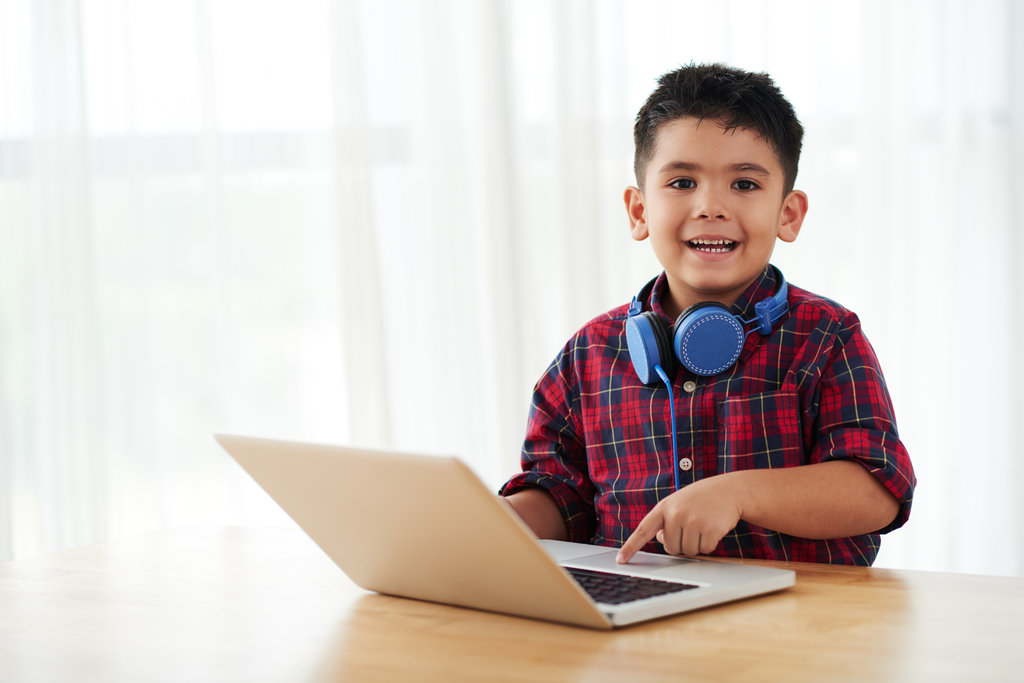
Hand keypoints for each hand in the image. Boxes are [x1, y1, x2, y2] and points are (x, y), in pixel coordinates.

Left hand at [616, 474, 743, 563]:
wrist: (730, 490)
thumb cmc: (701, 499)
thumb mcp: (679, 504)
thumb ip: (666, 520)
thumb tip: (661, 539)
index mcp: (664, 507)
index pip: (643, 530)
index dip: (630, 547)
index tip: (620, 560)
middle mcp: (675, 514)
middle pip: (670, 547)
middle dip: (682, 543)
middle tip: (693, 526)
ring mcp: (692, 521)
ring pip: (688, 551)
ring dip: (697, 544)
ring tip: (703, 524)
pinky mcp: (709, 529)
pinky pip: (705, 550)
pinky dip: (710, 544)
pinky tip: (714, 528)